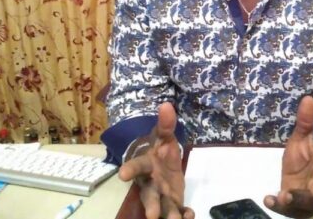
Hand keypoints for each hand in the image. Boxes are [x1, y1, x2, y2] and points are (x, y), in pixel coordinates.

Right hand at [118, 103, 193, 218]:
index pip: (137, 166)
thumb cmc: (160, 149)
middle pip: (149, 194)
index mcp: (146, 164)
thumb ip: (166, 125)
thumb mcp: (164, 136)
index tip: (122, 175)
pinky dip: (184, 214)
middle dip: (151, 205)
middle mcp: (150, 183)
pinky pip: (177, 211)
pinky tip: (190, 214)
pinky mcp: (173, 203)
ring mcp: (161, 195)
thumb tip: (167, 104)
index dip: (130, 170)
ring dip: (169, 215)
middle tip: (151, 216)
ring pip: (163, 207)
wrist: (164, 165)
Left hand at [264, 96, 312, 218]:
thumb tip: (307, 98)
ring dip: (300, 201)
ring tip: (286, 195)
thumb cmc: (306, 155)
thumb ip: (305, 122)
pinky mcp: (301, 209)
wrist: (301, 174)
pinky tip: (268, 199)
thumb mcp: (303, 138)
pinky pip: (293, 211)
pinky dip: (281, 208)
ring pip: (312, 203)